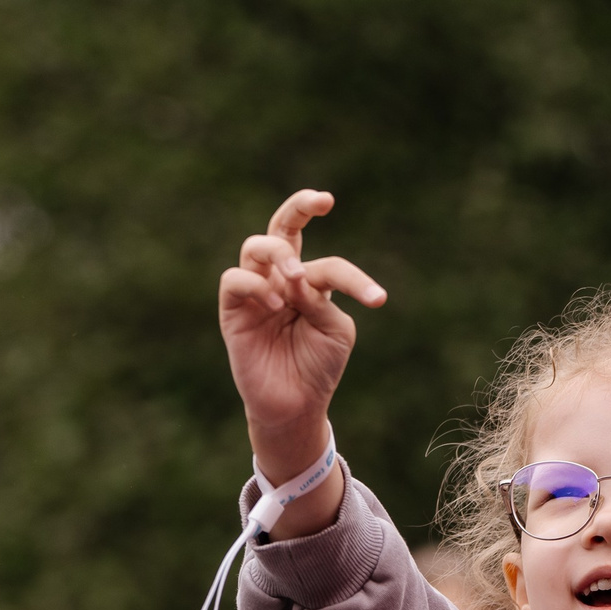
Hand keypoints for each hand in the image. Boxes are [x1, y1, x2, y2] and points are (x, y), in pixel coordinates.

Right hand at [218, 189, 384, 536]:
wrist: (294, 406)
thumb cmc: (318, 367)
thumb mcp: (333, 331)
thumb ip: (320, 299)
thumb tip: (293, 276)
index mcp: (309, 283)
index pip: (328, 263)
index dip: (354, 278)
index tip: (378, 301)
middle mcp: (280, 279)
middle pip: (283, 225)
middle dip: (301, 205)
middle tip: (322, 201)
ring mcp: (255, 292)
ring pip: (256, 246)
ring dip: (279, 253)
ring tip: (294, 278)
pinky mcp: (232, 311)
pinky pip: (235, 280)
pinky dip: (255, 285)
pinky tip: (275, 306)